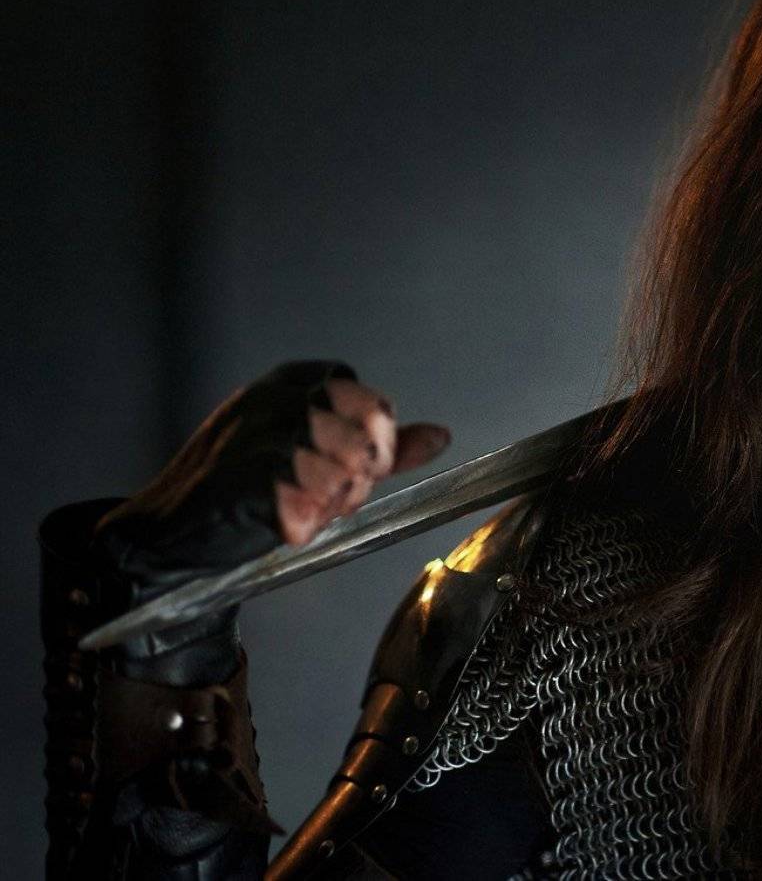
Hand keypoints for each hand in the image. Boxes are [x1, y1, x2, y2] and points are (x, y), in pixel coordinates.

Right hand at [94, 360, 451, 596]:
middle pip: (366, 436)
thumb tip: (439, 436)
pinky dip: (303, 522)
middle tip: (328, 497)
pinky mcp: (245, 475)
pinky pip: (308, 502)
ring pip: (343, 471)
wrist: (167, 534)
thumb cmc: (242, 490)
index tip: (360, 469)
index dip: (378, 445)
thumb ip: (379, 444)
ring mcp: (260, 432)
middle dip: (360, 479)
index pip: (373, 402)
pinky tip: (281, 521)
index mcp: (295, 381)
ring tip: (300, 507)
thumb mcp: (316, 452)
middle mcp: (278, 397)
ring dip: (331, 505)